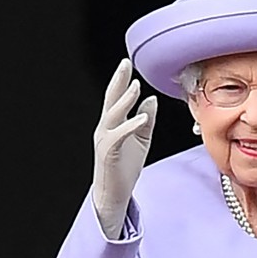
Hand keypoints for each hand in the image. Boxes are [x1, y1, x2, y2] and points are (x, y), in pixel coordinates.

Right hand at [91, 58, 156, 238]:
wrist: (114, 193)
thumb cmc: (125, 167)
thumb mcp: (141, 139)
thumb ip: (146, 119)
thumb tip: (151, 99)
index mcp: (113, 124)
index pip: (116, 98)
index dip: (121, 81)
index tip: (127, 64)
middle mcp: (105, 128)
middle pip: (111, 100)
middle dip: (118, 81)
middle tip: (124, 64)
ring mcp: (105, 140)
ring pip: (113, 115)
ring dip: (124, 100)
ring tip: (135, 87)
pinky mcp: (109, 153)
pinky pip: (119, 136)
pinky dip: (131, 126)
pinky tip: (142, 117)